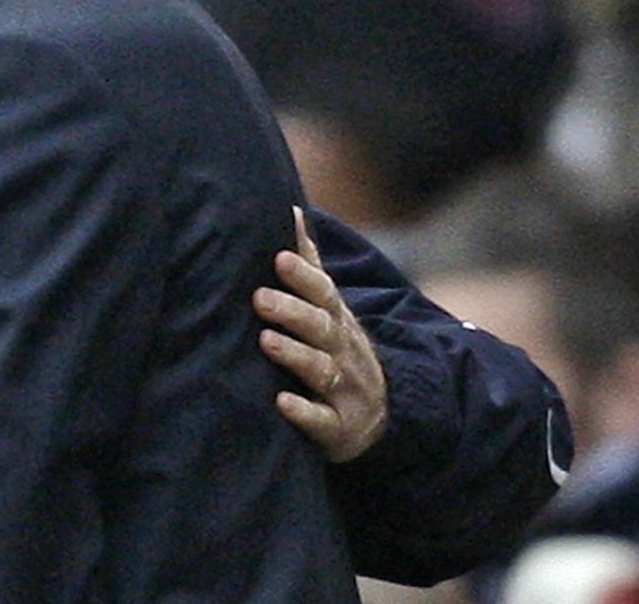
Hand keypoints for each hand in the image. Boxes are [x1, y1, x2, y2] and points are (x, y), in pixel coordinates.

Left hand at [255, 207, 388, 462]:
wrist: (379, 416)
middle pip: (321, 328)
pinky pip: (323, 422)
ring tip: (266, 340)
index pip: (323, 293)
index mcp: (336, 321)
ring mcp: (344, 390)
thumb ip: (308, 263)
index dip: (302, 275)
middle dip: (292, 312)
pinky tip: (281, 402)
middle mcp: (343, 351)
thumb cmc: (336, 348)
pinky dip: (303, 412)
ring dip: (294, 354)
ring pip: (321, 370)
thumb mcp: (328, 308)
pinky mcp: (338, 429)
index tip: (278, 257)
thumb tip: (290, 209)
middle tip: (258, 297)